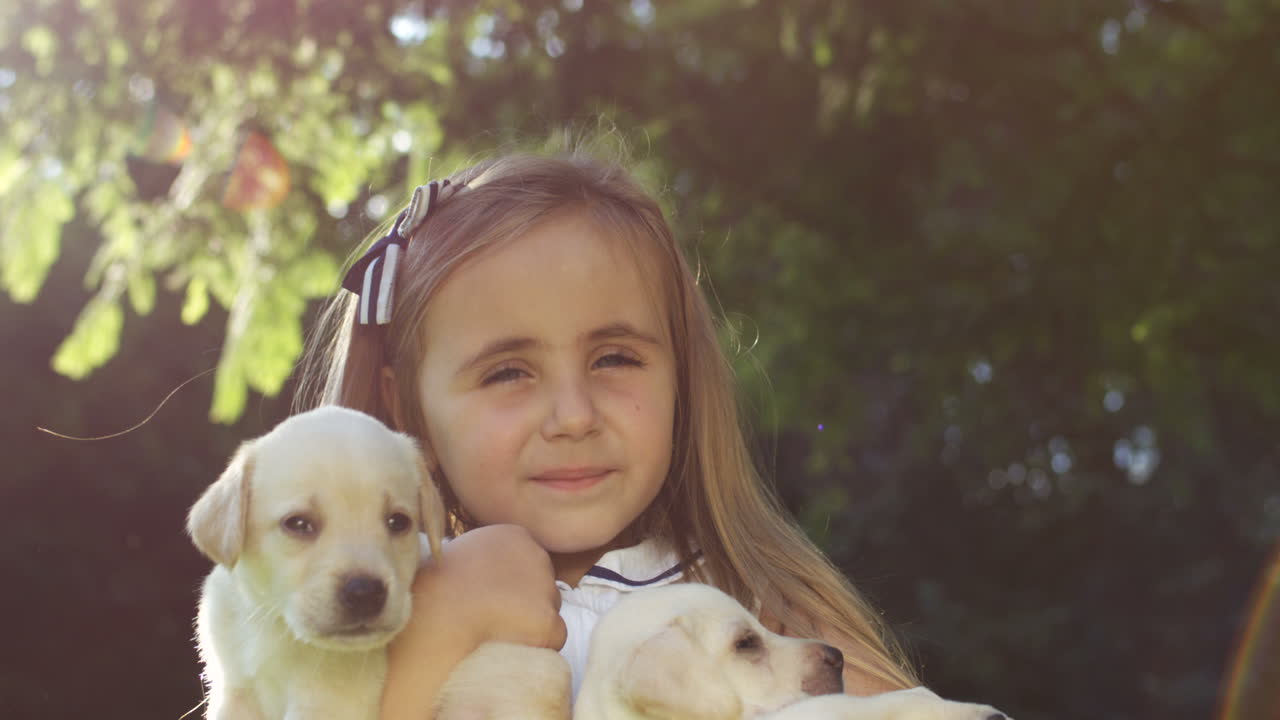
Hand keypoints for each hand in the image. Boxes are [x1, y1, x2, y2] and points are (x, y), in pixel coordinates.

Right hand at [425, 524, 566, 649]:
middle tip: (498, 616)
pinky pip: (555, 636)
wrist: (438, 613)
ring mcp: (545, 588)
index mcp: (516, 536)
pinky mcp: (547, 619)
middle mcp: (538, 555)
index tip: (495, 596)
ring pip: (549, 610)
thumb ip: (487, 556)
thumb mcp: (462, 552)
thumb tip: (493, 572)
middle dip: (527, 602)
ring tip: (499, 631)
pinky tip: (513, 645)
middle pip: (543, 584)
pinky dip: (539, 645)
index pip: (529, 561)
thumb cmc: (438, 586)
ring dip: (532, 624)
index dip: (514, 583)